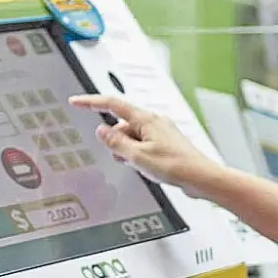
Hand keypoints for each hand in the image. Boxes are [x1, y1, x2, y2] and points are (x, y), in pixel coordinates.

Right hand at [68, 94, 222, 194]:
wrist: (200, 177)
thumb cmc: (176, 165)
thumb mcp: (137, 156)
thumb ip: (116, 143)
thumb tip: (102, 131)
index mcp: (146, 119)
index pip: (112, 104)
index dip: (91, 102)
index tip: (76, 101)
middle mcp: (153, 121)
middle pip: (122, 125)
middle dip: (116, 141)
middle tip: (122, 158)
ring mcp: (160, 131)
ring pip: (132, 137)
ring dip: (128, 151)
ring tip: (140, 166)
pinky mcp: (164, 143)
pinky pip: (142, 145)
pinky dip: (138, 155)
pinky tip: (147, 167)